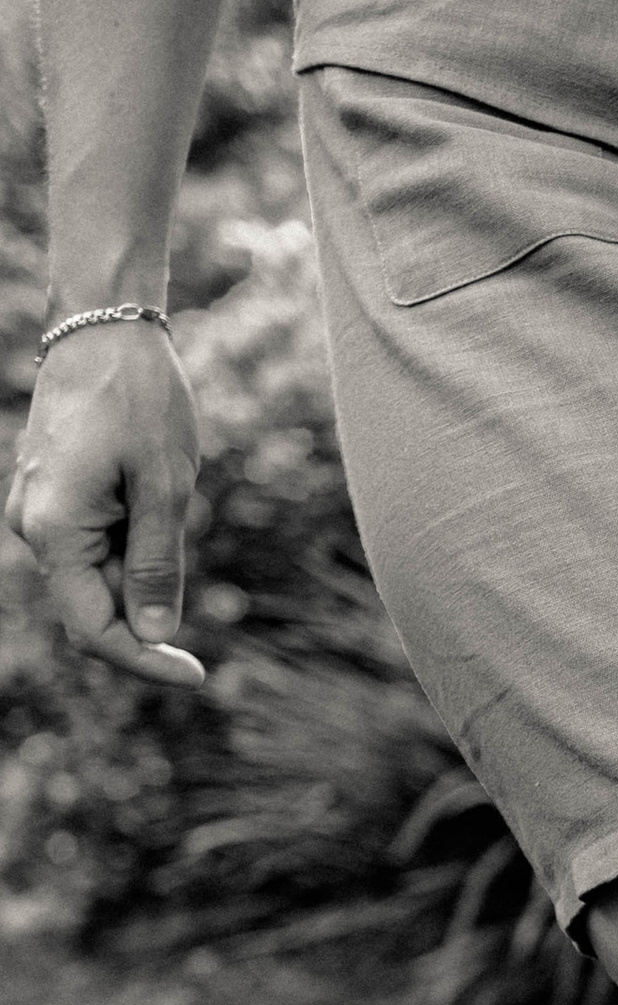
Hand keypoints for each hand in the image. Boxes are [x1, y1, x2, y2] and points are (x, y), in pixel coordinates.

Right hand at [6, 323, 206, 685]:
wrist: (103, 326)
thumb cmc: (139, 398)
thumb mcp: (165, 486)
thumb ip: (156, 565)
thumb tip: (153, 635)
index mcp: (54, 529)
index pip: (94, 630)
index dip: (145, 662)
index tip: (197, 677)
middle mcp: (32, 526)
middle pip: (91, 609)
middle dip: (146, 616)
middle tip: (197, 566)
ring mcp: (37, 510)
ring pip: (93, 577)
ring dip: (140, 571)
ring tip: (167, 497)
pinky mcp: (51, 496)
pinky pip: (91, 545)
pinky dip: (129, 545)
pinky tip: (154, 497)